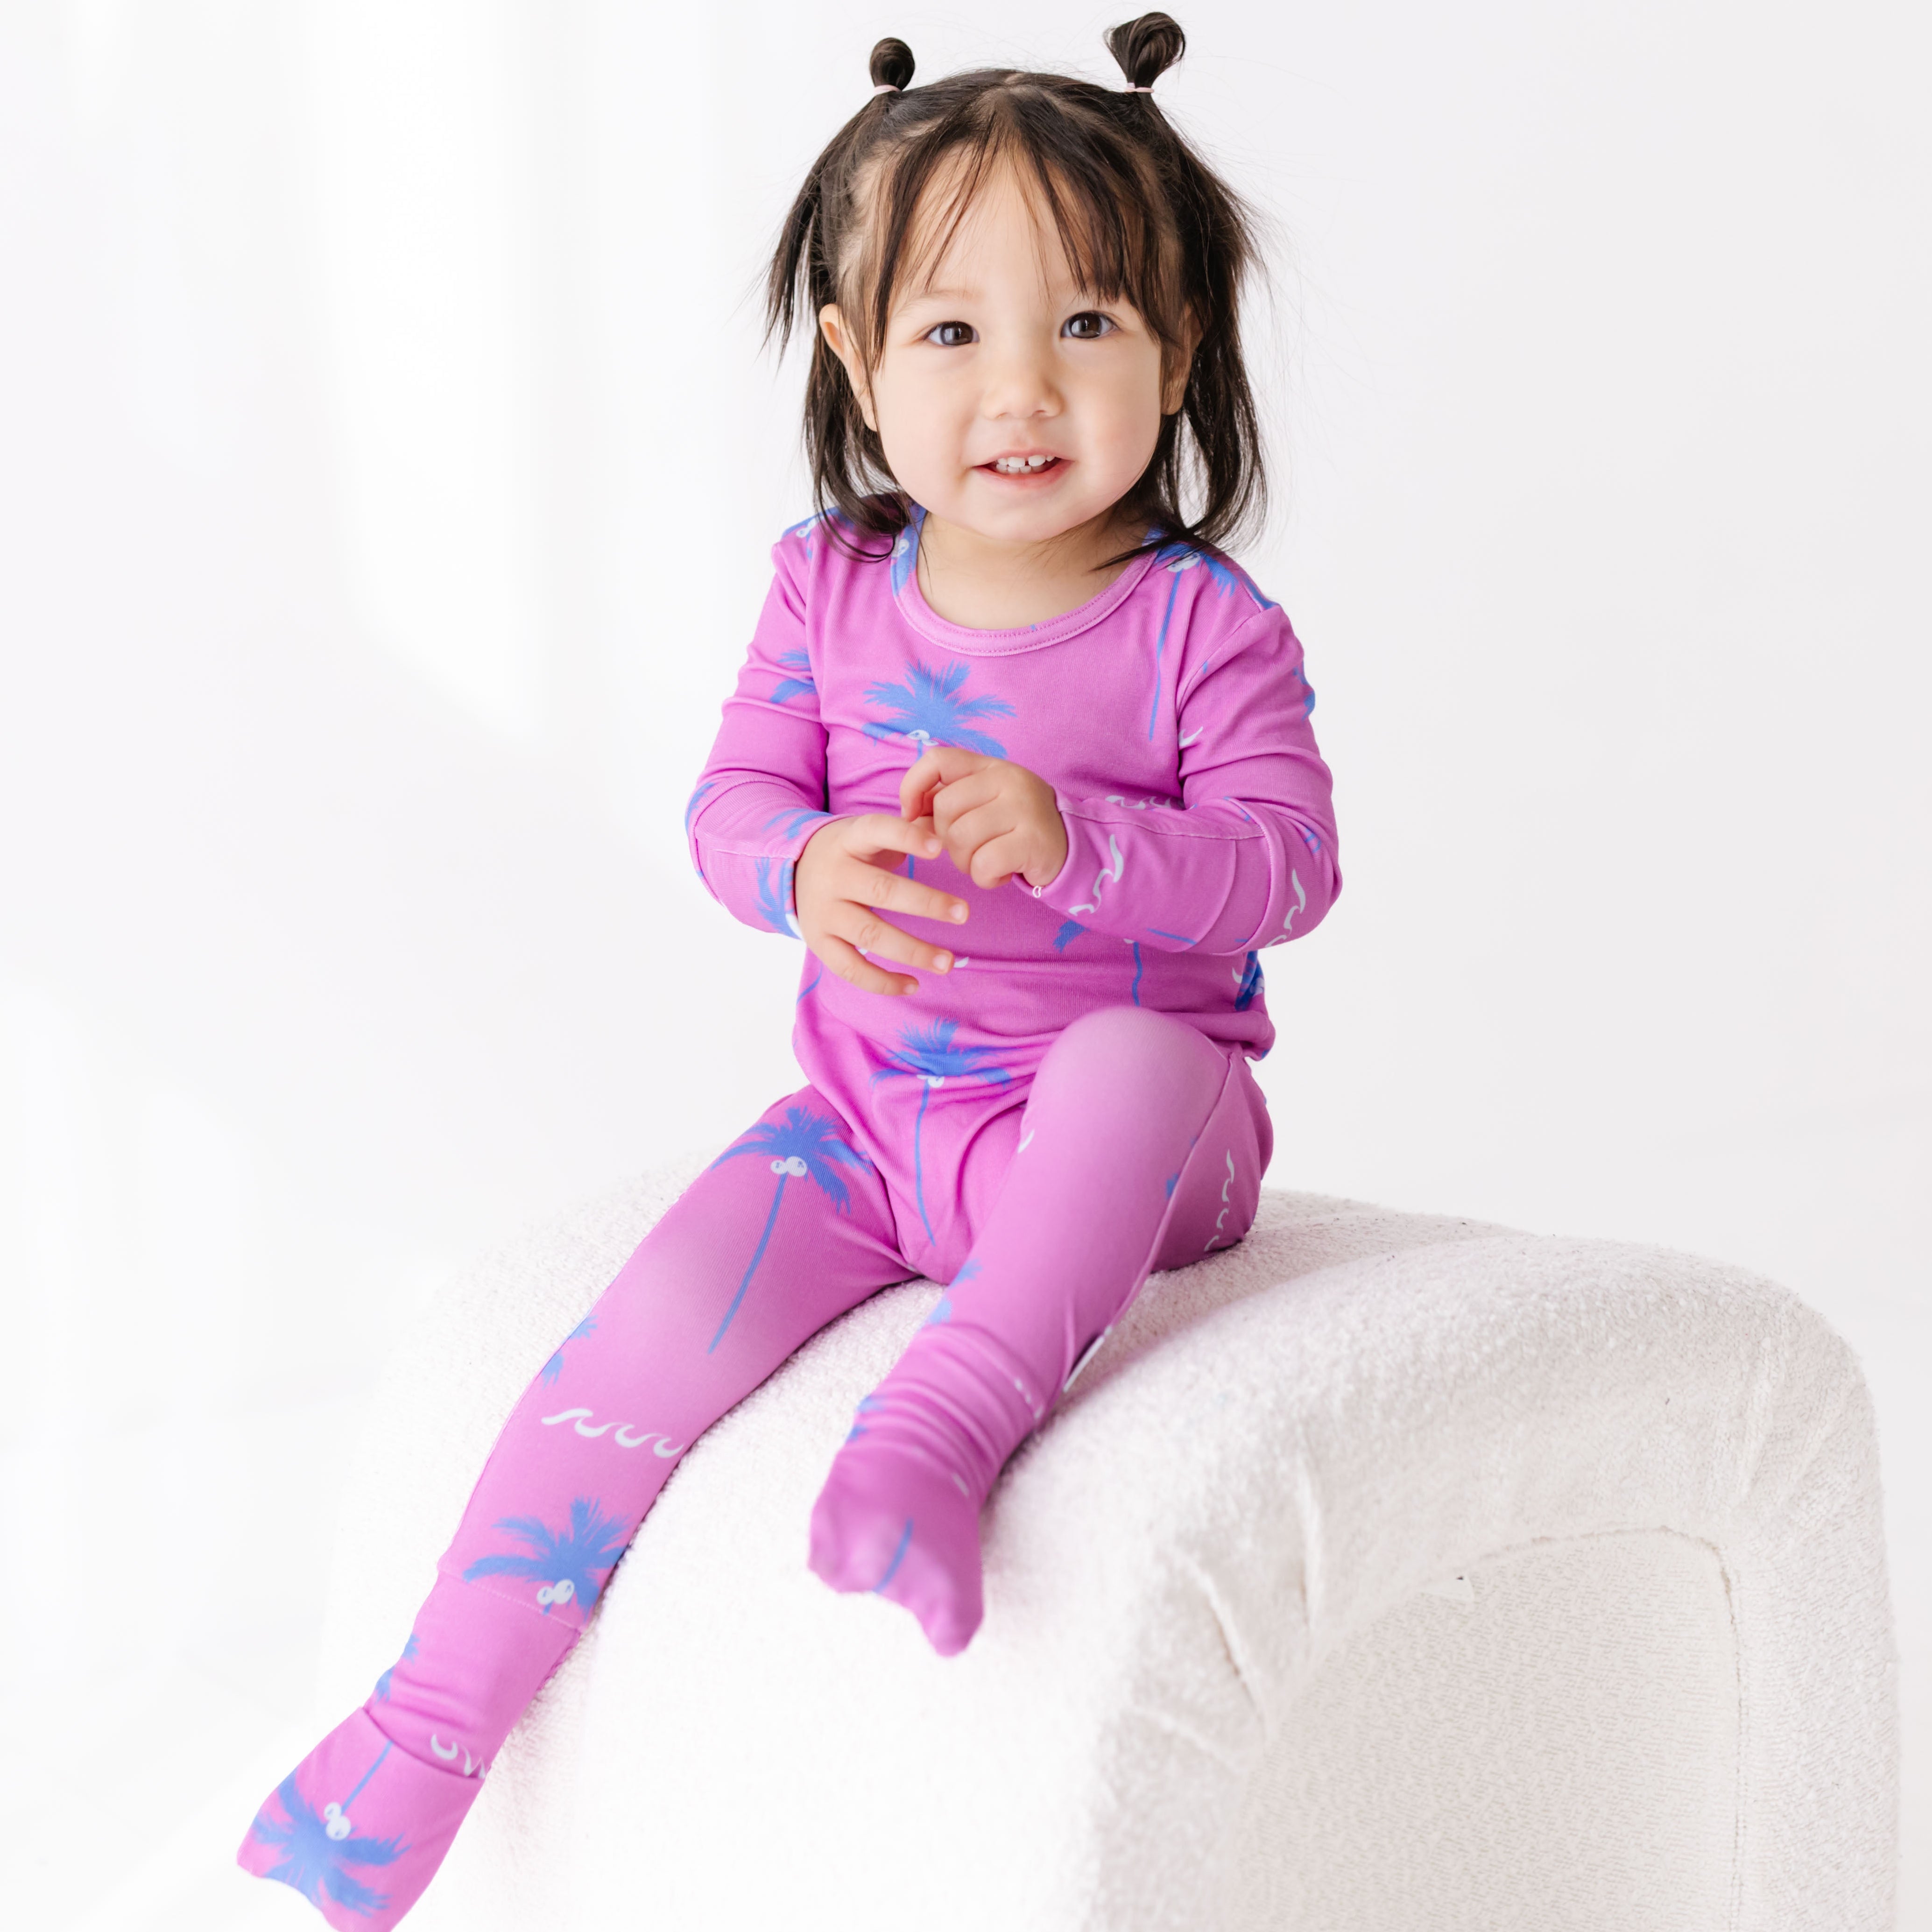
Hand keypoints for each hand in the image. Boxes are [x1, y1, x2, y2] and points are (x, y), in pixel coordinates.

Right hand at [795, 813, 969, 996]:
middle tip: (963, 913)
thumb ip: (906, 834)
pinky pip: (851, 968)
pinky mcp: (818, 943)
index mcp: (849, 839)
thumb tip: (949, 839)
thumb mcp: (868, 834)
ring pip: (870, 935)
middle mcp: (834, 876)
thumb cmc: (851, 852)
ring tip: (948, 962)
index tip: (940, 848)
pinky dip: (882, 982)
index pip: (877, 831)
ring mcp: (824, 912)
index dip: (907, 838)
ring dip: (913, 951)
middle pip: (881, 890)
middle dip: (926, 903)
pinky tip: (914, 984)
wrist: (794, 870)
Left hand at [900, 747, 1067, 890]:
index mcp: (991, 766)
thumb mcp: (983, 806)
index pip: (937, 759)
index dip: (913, 786)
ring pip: (960, 839)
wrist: (1071, 848)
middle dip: (945, 839)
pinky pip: (983, 864)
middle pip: (944, 809)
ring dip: (965, 862)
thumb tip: (907, 818)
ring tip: (986, 861)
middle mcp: (1008, 779)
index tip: (912, 814)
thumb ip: (946, 805)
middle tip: (970, 849)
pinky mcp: (1033, 840)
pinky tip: (1001, 873)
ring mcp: (1023, 808)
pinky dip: (985, 878)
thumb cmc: (1015, 828)